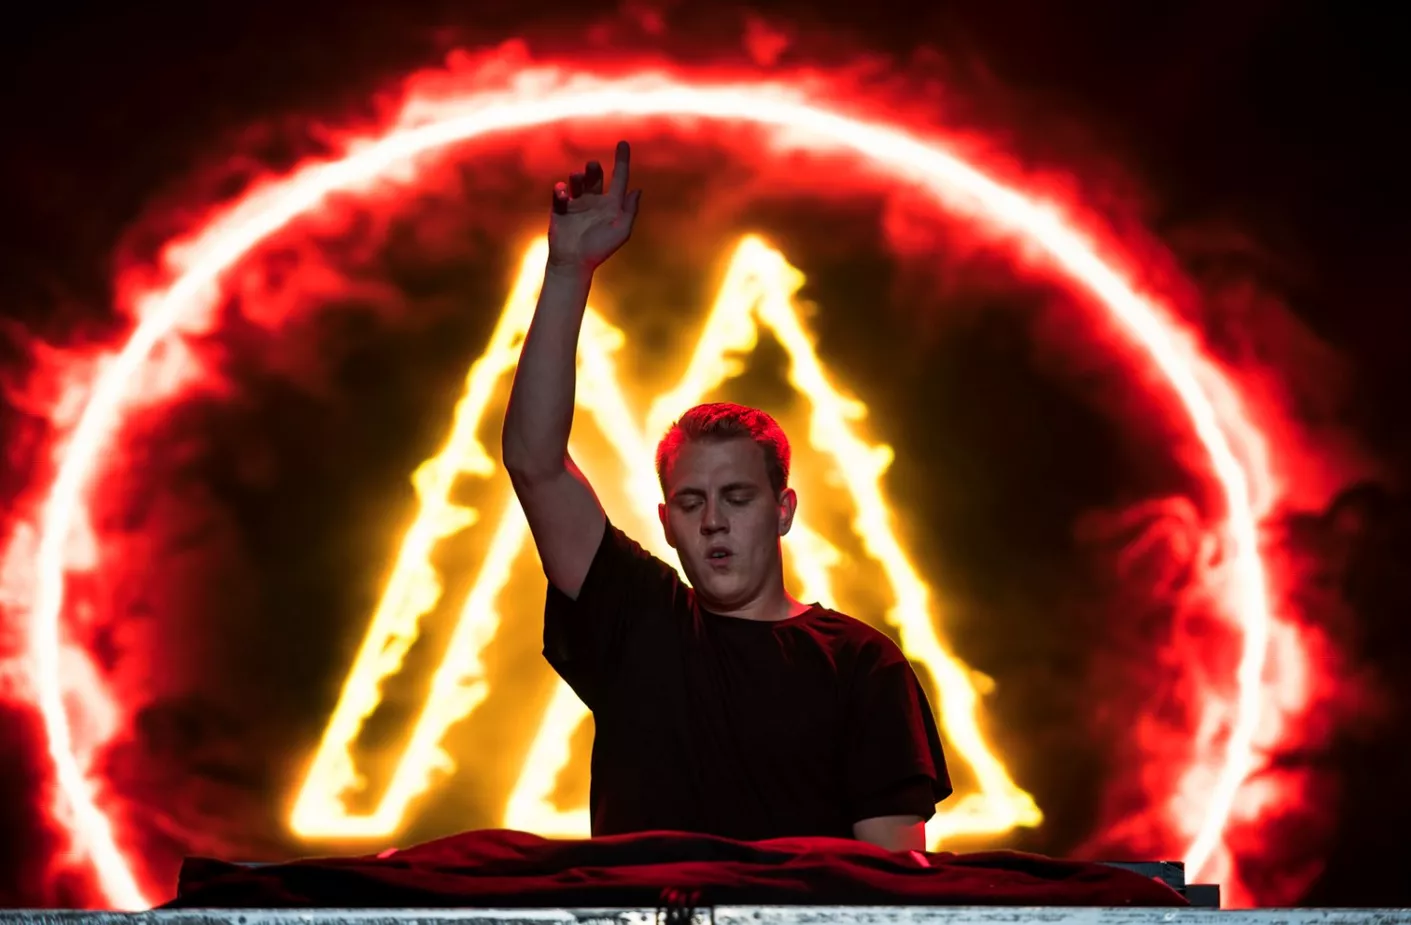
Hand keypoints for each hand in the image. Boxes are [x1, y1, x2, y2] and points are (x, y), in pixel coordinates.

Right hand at [547, 140, 641, 271]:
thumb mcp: (621, 231)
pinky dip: (561, 191)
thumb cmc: (600, 249)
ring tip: (577, 177)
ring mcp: (577, 204)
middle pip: (596, 178)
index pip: (619, 178)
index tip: (624, 143)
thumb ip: (630, 211)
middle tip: (594, 166)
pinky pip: (560, 194)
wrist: (574, 264)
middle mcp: (594, 201)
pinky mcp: (561, 209)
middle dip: (595, 170)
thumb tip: (637, 190)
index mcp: (612, 204)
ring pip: (577, 182)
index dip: (622, 161)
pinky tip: (563, 191)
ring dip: (578, 177)